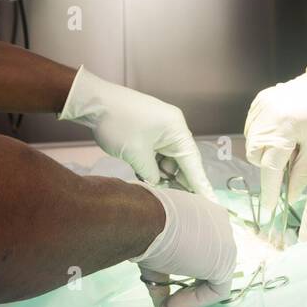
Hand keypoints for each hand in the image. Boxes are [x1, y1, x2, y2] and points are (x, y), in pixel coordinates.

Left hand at [60, 67, 214, 198]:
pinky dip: (152, 165)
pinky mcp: (148, 130)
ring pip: (167, 159)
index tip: (212, 203)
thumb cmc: (118, 124)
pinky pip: (156, 153)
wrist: (94, 101)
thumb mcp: (137, 155)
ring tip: (154, 188)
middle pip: (182, 161)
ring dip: (161, 174)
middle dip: (178, 181)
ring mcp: (160, 128)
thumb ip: (152, 174)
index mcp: (176, 130)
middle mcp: (173, 128)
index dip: (201, 186)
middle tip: (180, 204)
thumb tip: (158, 183)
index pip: (193, 163)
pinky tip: (145, 176)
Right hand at [131, 185, 236, 306]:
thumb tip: (160, 302)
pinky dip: (194, 301)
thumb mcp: (155, 251)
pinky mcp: (225, 263)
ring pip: (213, 275)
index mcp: (205, 213)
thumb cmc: (147, 228)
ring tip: (167, 305)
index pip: (202, 244)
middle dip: (190, 281)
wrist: (145, 222)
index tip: (165, 282)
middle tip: (169, 297)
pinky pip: (215, 289)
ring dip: (190, 294)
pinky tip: (171, 305)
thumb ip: (162, 276)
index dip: (184, 267)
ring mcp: (226, 242)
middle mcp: (220, 224)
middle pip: (210, 259)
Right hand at [244, 59, 306, 217]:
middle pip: (255, 155)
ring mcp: (261, 106)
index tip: (270, 207)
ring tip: (287, 143)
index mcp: (283, 129)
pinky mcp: (260, 99)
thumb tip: (290, 195)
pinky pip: (253, 125)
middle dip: (268, 164)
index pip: (270, 168)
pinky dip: (262, 133)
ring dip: (264, 149)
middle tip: (289, 160)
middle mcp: (267, 117)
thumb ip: (302, 174)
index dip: (270, 190)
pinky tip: (281, 130)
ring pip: (252, 141)